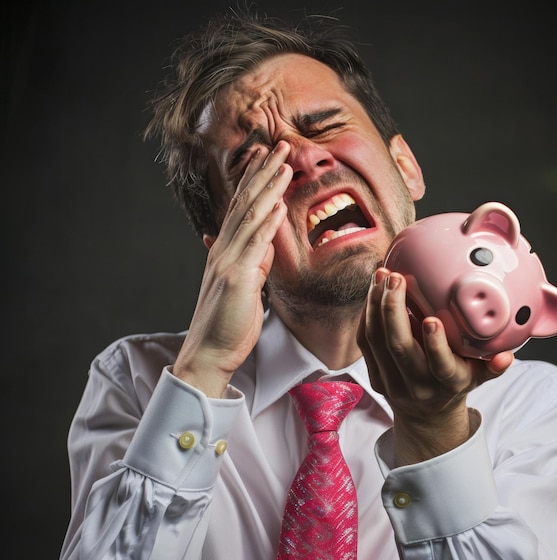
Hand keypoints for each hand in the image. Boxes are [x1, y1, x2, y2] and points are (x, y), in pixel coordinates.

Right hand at [173, 141, 292, 396]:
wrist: (208, 353)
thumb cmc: (227, 324)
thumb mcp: (244, 287)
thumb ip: (254, 263)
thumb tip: (265, 246)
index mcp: (226, 251)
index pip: (241, 208)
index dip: (256, 181)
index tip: (270, 159)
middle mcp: (223, 250)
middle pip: (245, 203)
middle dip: (264, 173)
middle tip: (281, 146)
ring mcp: (227, 262)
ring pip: (249, 217)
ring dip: (268, 188)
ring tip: (284, 164)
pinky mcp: (235, 279)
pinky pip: (253, 246)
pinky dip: (266, 223)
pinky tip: (278, 204)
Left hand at [357, 267, 512, 463]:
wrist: (426, 417)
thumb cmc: (454, 385)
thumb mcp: (477, 378)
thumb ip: (492, 366)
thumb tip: (507, 356)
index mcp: (447, 384)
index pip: (440, 366)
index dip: (435, 344)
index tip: (432, 319)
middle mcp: (417, 384)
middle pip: (399, 347)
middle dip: (394, 309)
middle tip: (395, 278)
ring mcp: (391, 381)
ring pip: (376, 341)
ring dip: (376, 305)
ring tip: (381, 276)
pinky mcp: (373, 375)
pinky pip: (365, 342)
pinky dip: (367, 314)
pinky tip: (373, 291)